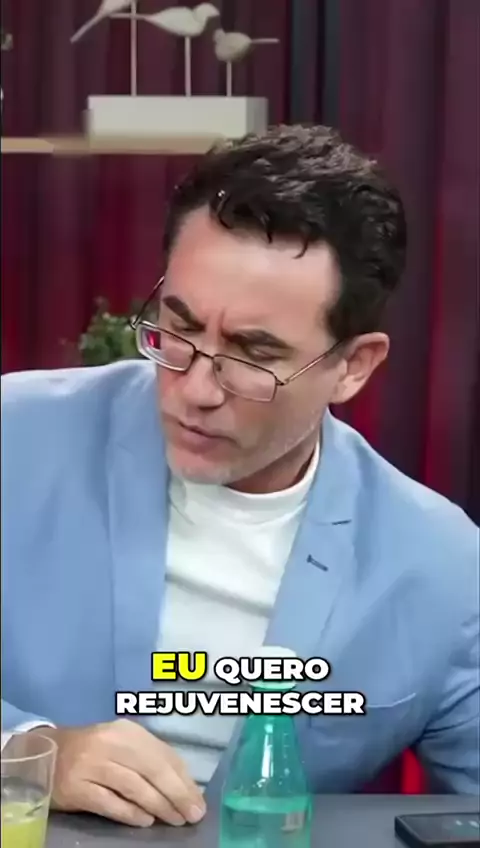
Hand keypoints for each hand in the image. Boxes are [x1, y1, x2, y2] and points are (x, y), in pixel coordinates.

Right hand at [38, 719, 205, 827]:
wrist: (47, 754)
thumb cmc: (94, 751)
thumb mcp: (122, 745)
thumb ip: (149, 759)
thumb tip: (184, 786)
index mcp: (127, 731)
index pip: (163, 754)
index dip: (184, 780)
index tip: (198, 800)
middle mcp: (110, 743)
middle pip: (152, 770)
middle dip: (177, 794)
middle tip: (192, 815)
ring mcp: (92, 764)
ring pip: (134, 787)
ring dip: (159, 806)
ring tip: (174, 820)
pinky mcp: (77, 787)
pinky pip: (110, 803)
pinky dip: (130, 813)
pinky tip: (145, 821)